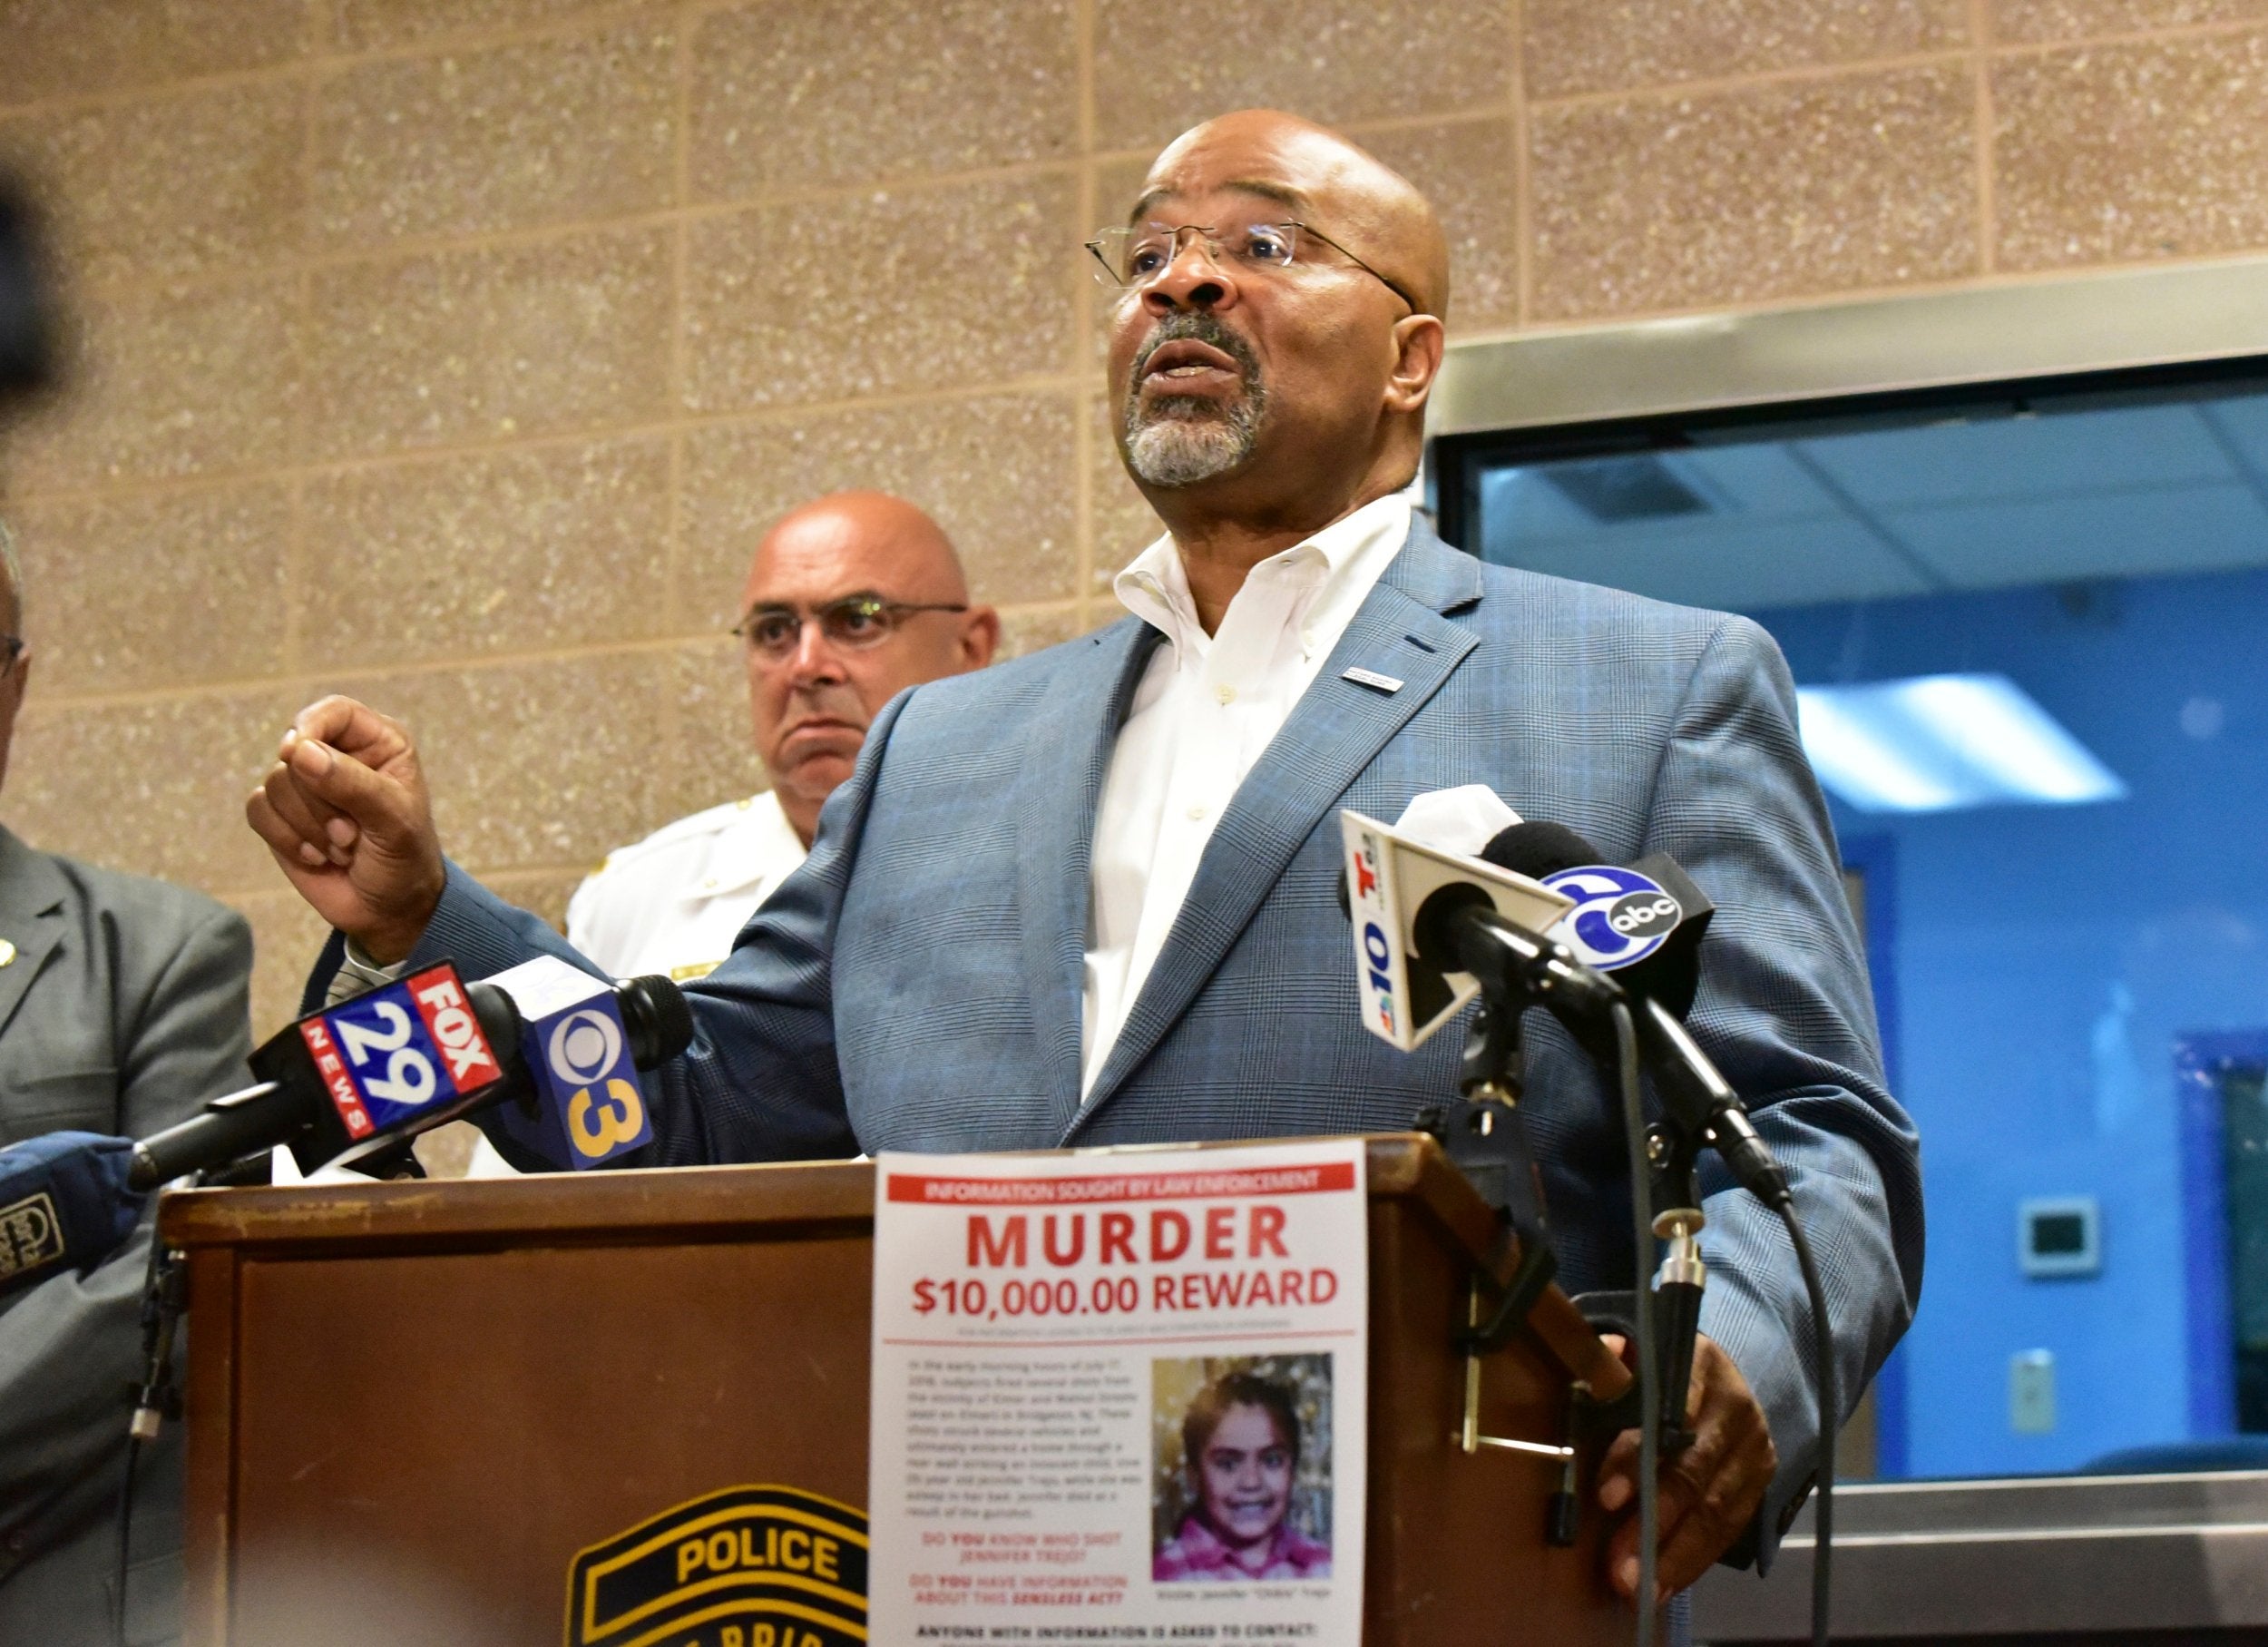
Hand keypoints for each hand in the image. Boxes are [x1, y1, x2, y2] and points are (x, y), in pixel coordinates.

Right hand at [246, 696, 446, 963]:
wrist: (389, 909)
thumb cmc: (405, 858)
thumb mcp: (393, 821)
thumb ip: (351, 783)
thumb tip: (297, 751)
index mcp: (378, 744)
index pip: (334, 712)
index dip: (311, 726)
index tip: (296, 753)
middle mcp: (339, 756)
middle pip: (297, 753)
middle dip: (319, 803)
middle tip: (352, 835)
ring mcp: (306, 785)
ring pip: (274, 783)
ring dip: (306, 825)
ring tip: (342, 848)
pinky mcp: (281, 815)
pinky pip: (257, 809)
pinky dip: (284, 837)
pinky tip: (315, 856)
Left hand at [1595, 1332, 1776, 1602]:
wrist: (1723, 1377)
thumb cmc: (1661, 1369)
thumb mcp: (1639, 1352)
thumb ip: (1616, 1359)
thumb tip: (1604, 1351)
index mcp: (1701, 1364)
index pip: (1668, 1415)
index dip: (1638, 1458)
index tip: (1606, 1499)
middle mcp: (1736, 1409)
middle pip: (1694, 1473)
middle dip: (1654, 1525)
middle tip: (1619, 1568)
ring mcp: (1755, 1450)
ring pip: (1716, 1511)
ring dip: (1674, 1557)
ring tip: (1638, 1589)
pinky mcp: (1761, 1483)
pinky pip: (1729, 1529)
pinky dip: (1695, 1561)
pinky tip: (1665, 1587)